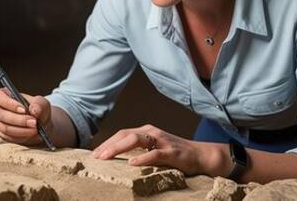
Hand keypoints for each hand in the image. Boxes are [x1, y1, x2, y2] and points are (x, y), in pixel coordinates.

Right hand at [0, 88, 52, 145]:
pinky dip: (22, 136)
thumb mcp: (42, 103)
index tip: (24, 109)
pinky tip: (32, 135)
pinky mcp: (2, 134)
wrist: (39, 124)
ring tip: (35, 129)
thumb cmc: (37, 109)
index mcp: (2, 95)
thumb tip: (34, 111)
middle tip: (34, 122)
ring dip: (22, 130)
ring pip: (5, 128)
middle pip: (0, 115)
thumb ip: (39, 104)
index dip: (9, 103)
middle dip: (19, 120)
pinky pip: (9, 137)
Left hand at [91, 124, 228, 175]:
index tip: (95, 154)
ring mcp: (162, 141)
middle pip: (125, 135)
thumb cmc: (175, 155)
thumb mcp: (154, 150)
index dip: (107, 142)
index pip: (122, 134)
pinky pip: (155, 154)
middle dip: (108, 145)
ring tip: (106, 157)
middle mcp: (152, 132)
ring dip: (119, 148)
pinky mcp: (172, 152)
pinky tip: (132, 163)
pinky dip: (142, 158)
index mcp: (146, 131)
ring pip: (136, 140)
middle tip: (95, 157)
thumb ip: (139, 151)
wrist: (201, 155)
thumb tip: (119, 160)